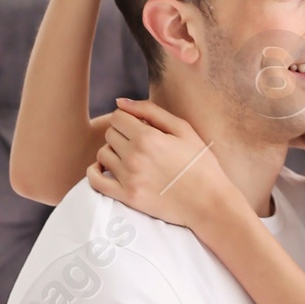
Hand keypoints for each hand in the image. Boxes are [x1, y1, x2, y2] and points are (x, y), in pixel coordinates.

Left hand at [87, 97, 234, 230]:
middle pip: (109, 134)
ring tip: (130, 156)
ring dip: (113, 152)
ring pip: (102, 155)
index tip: (139, 126)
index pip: (117, 117)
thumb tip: (119, 101)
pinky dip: (95, 172)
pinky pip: (96, 181)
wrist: (209, 202)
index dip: (127, 118)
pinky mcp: (127, 197)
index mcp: (149, 137)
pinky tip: (107, 169)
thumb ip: (150, 111)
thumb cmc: (200, 163)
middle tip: (139, 142)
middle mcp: (135, 157)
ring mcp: (129, 178)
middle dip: (121, 133)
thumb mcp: (183, 129)